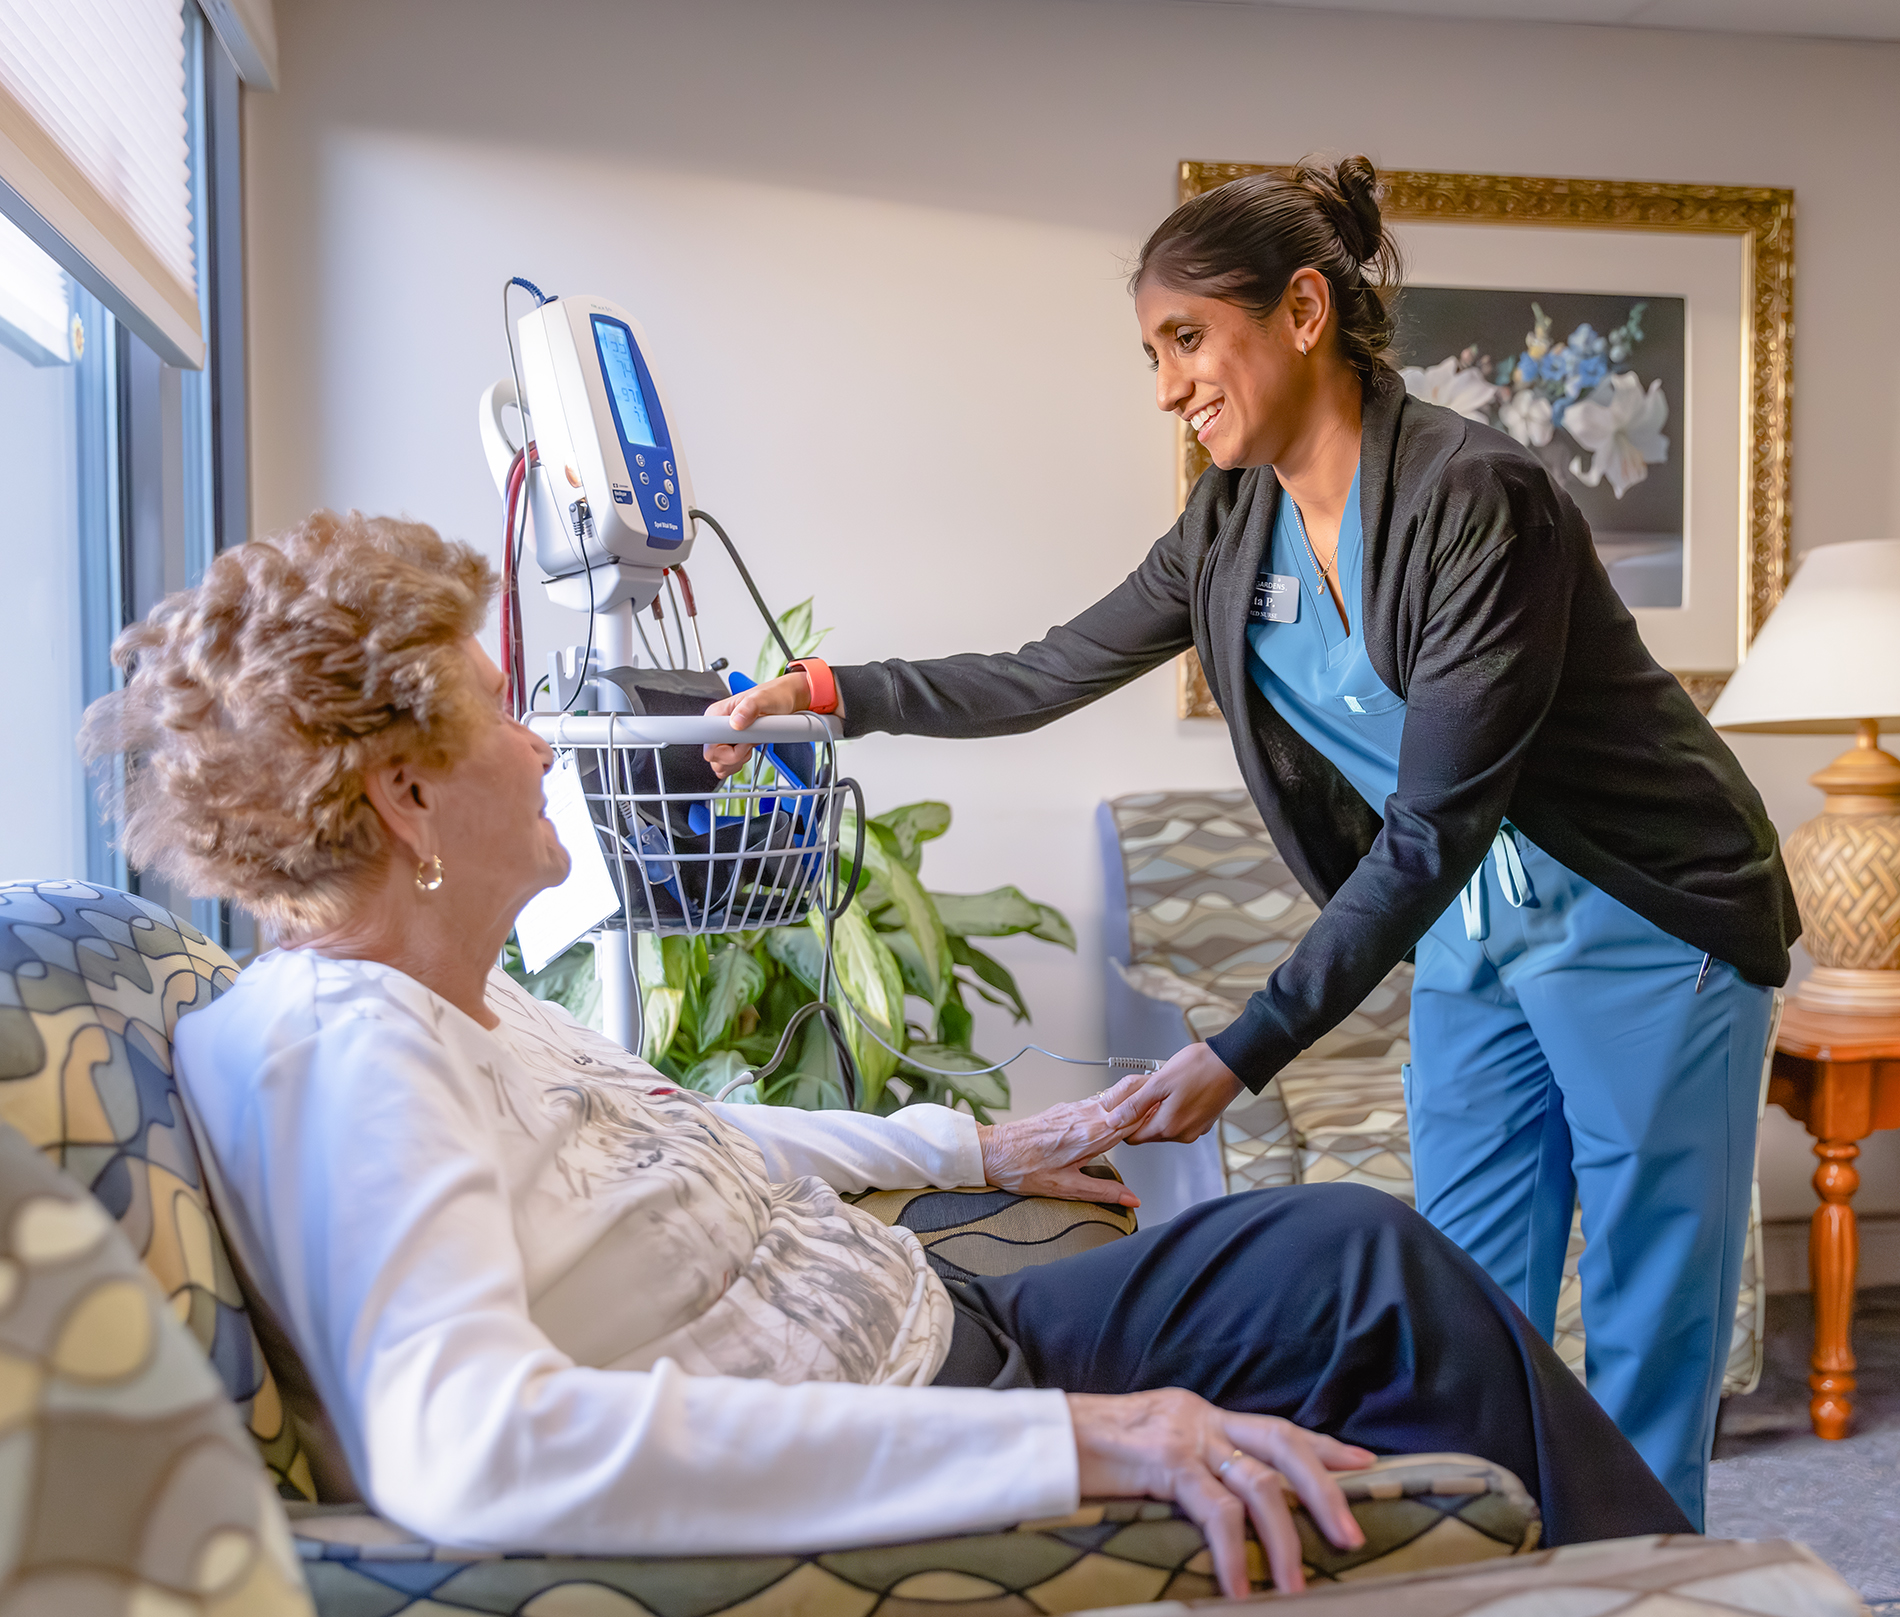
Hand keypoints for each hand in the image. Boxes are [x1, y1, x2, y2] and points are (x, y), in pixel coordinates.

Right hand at [702, 671, 810, 779]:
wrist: (786, 701)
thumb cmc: (774, 696)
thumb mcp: (763, 699)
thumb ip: (749, 708)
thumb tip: (735, 723)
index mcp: (716, 714)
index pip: (707, 743)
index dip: (724, 750)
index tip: (742, 742)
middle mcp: (716, 727)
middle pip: (712, 757)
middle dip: (733, 757)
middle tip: (749, 744)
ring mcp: (723, 738)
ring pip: (719, 764)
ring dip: (737, 761)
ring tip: (750, 746)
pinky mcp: (732, 747)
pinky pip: (727, 765)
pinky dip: (738, 764)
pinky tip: (748, 751)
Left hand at [977, 1093, 1154, 1205]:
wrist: (992, 1152)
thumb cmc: (1022, 1169)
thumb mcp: (1066, 1188)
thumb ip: (1103, 1192)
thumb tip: (1130, 1199)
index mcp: (1089, 1136)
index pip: (1132, 1120)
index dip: (1152, 1116)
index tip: (1168, 1115)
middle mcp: (1083, 1117)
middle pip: (1125, 1101)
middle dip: (1146, 1100)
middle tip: (1166, 1101)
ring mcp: (1073, 1110)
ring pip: (1111, 1099)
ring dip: (1130, 1100)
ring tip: (1149, 1104)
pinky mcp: (1064, 1109)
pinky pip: (1096, 1102)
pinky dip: (1112, 1104)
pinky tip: (1117, 1112)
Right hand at [1067, 1389, 1373, 1595]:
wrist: (1035, 1437)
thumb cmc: (1086, 1454)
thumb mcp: (1148, 1453)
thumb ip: (1189, 1469)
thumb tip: (1224, 1510)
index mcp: (1202, 1415)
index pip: (1277, 1428)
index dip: (1324, 1448)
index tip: (1367, 1466)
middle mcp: (1201, 1417)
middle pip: (1283, 1445)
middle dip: (1325, 1490)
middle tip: (1353, 1535)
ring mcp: (1183, 1435)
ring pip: (1257, 1482)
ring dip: (1286, 1536)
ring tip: (1299, 1586)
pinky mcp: (1162, 1460)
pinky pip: (1213, 1509)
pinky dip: (1233, 1552)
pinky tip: (1240, 1588)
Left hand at [1104, 1044, 1243, 1144]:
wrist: (1232, 1062)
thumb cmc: (1199, 1068)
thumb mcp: (1159, 1082)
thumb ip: (1135, 1104)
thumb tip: (1114, 1120)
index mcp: (1168, 1127)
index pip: (1134, 1138)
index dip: (1125, 1122)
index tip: (1125, 1106)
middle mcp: (1182, 1134)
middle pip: (1149, 1132)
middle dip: (1143, 1114)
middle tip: (1146, 1090)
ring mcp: (1195, 1129)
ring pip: (1165, 1125)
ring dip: (1159, 1110)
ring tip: (1165, 1087)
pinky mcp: (1204, 1122)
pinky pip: (1180, 1120)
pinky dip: (1174, 1108)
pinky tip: (1178, 1090)